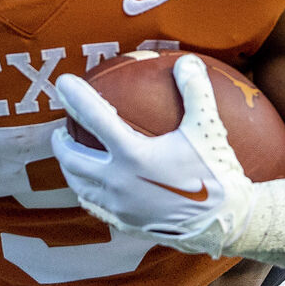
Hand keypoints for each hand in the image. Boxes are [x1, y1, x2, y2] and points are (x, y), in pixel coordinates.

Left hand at [51, 53, 256, 257]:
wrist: (224, 224)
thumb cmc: (216, 174)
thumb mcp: (209, 128)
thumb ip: (195, 91)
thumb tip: (187, 61)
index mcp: (133, 155)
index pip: (94, 117)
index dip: (76, 96)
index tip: (63, 82)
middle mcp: (118, 182)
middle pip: (73, 158)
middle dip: (61, 143)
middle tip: (60, 130)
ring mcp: (119, 207)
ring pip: (79, 186)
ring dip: (69, 169)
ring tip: (70, 158)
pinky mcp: (126, 224)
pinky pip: (96, 208)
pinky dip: (87, 194)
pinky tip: (91, 189)